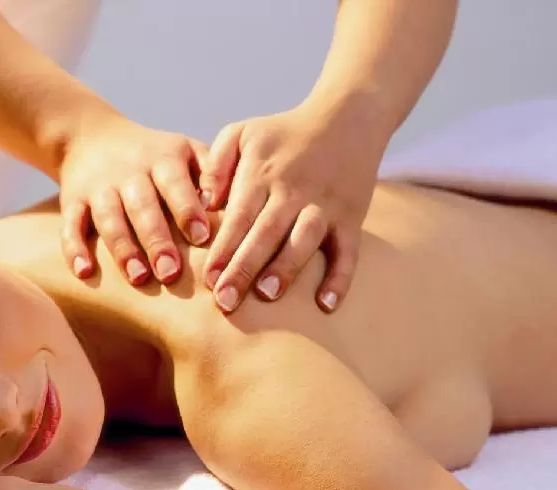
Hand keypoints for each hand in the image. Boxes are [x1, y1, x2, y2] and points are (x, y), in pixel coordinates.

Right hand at [58, 116, 211, 286]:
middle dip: (156, 239)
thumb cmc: (156, 155)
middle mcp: (129, 172)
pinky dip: (74, 249)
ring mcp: (98, 187)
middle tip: (172, 273)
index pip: (176, 183)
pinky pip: (70, 225)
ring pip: (108, 218)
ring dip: (122, 248)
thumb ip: (213, 172)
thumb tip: (239, 205)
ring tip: (138, 277)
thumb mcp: (185, 150)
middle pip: (142, 206)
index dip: (187, 209)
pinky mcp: (72, 201)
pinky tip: (84, 272)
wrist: (91, 135)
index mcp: (162, 159)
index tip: (202, 237)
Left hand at [198, 100, 386, 313]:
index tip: (207, 278)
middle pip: (267, 232)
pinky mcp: (352, 217)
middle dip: (245, 267)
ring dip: (286, 268)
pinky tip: (326, 305)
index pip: (239, 215)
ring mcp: (325, 205)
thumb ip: (217, 164)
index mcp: (262, 173)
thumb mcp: (242, 133)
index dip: (223, 247)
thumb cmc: (283, 133)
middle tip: (225, 300)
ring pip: (305, 239)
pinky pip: (348, 251)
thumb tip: (203, 202)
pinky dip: (340, 278)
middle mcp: (294, 190)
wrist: (348, 117)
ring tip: (267, 294)